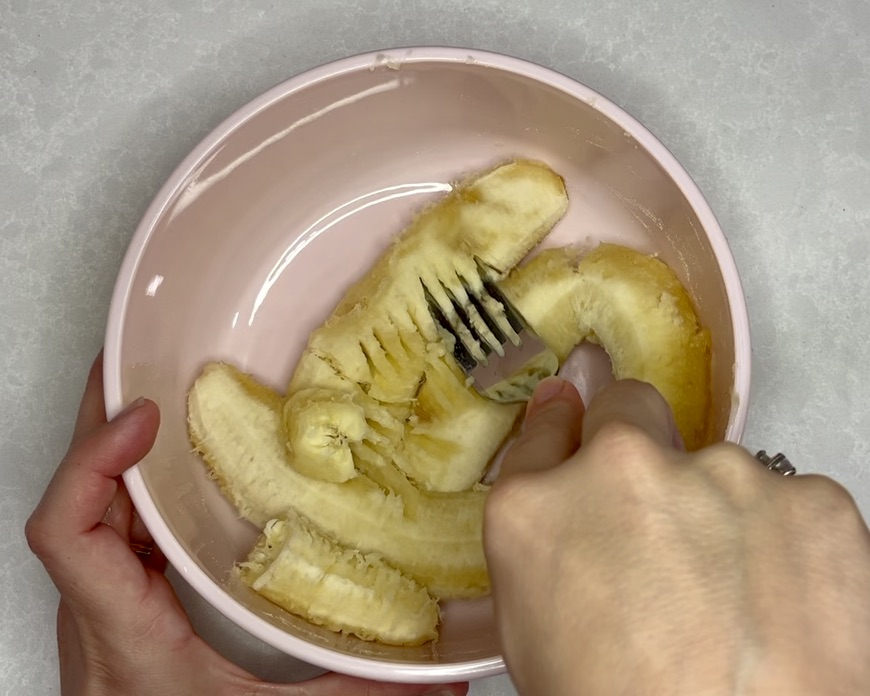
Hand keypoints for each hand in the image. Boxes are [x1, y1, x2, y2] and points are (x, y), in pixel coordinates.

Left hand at [26, 354, 466, 695]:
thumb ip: (355, 693)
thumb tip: (438, 681)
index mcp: (125, 629)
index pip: (71, 531)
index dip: (95, 461)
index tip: (143, 416)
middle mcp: (96, 605)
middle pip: (74, 494)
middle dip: (102, 420)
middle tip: (134, 362)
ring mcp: (97, 598)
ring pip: (84, 501)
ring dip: (109, 442)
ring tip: (143, 390)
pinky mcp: (109, 597)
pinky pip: (101, 519)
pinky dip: (124, 476)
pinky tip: (155, 462)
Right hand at [484, 377, 869, 695]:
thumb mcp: (534, 634)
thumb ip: (541, 544)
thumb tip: (563, 494)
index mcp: (539, 510)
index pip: (545, 431)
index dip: (563, 436)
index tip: (577, 434)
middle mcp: (622, 469)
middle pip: (627, 409)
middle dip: (635, 439)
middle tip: (658, 517)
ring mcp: (722, 474)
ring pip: (717, 469)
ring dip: (718, 512)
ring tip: (731, 599)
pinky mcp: (810, 498)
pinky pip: (789, 502)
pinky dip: (785, 541)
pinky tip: (779, 604)